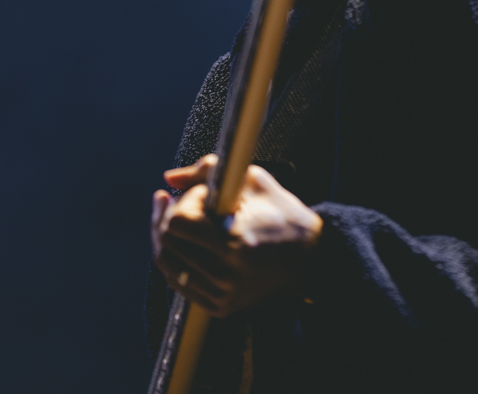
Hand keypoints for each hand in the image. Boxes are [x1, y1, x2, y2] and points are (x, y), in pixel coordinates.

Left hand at [151, 155, 322, 316]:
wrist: (311, 257)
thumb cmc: (281, 211)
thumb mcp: (251, 180)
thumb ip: (207, 171)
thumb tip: (168, 177)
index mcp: (234, 241)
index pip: (177, 224)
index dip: (183, 202)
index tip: (202, 194)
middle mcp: (226, 274)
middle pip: (167, 245)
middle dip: (166, 218)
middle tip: (175, 202)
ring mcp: (223, 294)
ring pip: (169, 267)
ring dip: (167, 240)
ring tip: (177, 219)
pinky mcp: (221, 307)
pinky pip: (181, 285)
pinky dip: (177, 262)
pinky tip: (185, 243)